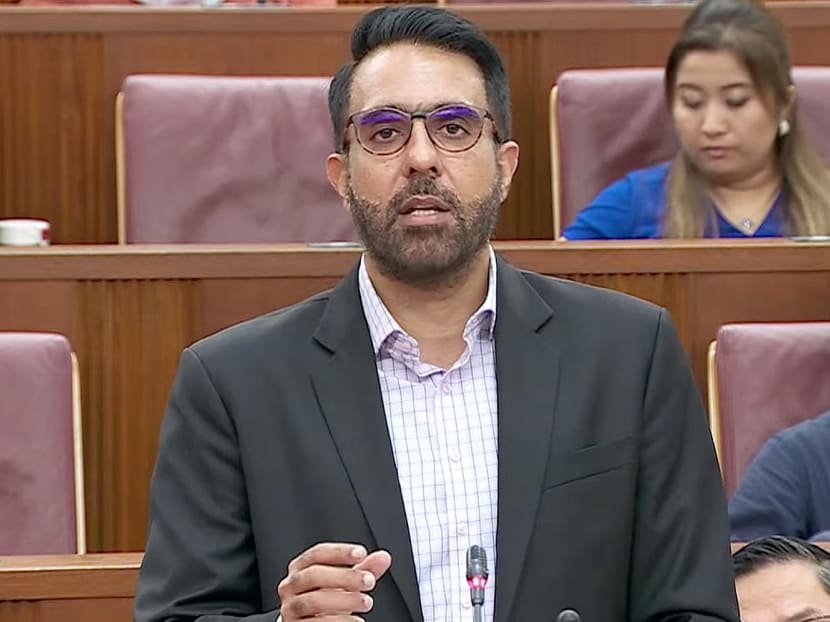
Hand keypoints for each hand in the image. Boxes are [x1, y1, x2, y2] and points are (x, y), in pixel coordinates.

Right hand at [277, 542, 391, 620]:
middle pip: (314, 575)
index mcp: (300, 569)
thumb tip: (383, 558)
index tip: (361, 553)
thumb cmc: (324, 601)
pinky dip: (338, 621)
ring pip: (313, 600)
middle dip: (344, 577)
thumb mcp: (342, 584)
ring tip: (367, 602)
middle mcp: (290, 586)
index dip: (339, 552)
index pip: (317, 554)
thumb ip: (362, 570)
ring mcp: (289, 608)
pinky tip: (356, 620)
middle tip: (370, 581)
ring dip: (344, 600)